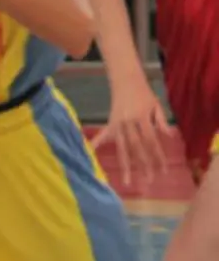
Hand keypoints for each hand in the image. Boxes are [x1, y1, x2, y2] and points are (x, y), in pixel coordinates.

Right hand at [93, 69, 171, 185]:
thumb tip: (170, 136)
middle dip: (143, 165)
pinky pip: (104, 135)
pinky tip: (90, 152)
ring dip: (125, 165)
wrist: (125, 79)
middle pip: (137, 147)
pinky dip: (96, 143)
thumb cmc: (144, 93)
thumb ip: (162, 121)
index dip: (158, 156)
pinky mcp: (111, 122)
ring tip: (127, 180)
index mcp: (142, 118)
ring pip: (122, 147)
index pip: (151, 141)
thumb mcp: (156, 105)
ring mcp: (117, 123)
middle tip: (149, 181)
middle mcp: (129, 123)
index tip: (163, 171)